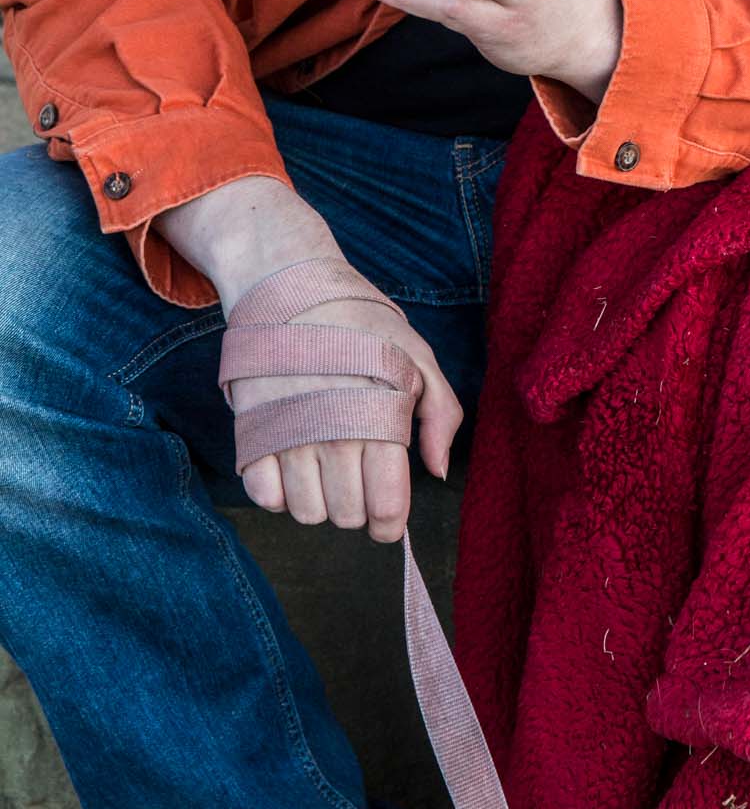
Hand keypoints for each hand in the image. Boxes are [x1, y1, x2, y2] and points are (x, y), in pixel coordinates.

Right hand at [229, 276, 463, 542]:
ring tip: (327, 467)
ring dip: (319, 502)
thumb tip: (438, 471)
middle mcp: (333, 432)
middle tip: (358, 475)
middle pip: (346, 515)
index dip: (389, 522)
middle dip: (358, 507)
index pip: (385, 505)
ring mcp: (288, 434)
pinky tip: (294, 463)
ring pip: (306, 513)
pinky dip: (280, 492)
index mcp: (379, 416)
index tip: (388, 514)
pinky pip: (264, 497)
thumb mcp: (417, 356)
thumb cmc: (362, 325)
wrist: (292, 286)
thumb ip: (440, 415)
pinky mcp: (251, 431)